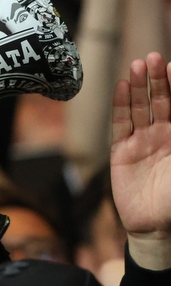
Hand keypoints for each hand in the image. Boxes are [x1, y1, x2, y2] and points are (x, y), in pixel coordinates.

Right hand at [111, 52, 170, 269]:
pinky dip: (122, 105)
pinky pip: (122, 124)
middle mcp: (164, 136)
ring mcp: (142, 142)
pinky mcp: (122, 152)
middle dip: (159, 79)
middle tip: (155, 57)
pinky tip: (124, 87)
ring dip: (140, 86)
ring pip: (141, 108)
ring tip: (138, 64)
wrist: (157, 228)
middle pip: (161, 101)